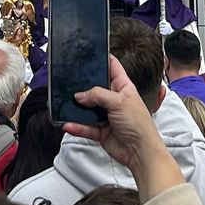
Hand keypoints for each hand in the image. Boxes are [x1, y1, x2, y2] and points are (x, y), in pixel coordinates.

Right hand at [62, 54, 179, 197]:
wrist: (140, 153)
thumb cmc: (139, 125)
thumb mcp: (119, 102)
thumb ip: (98, 95)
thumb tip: (80, 95)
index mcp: (123, 88)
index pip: (113, 68)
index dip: (104, 59)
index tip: (91, 51)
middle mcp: (114, 100)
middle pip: (95, 88)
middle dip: (83, 86)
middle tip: (70, 81)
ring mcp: (107, 116)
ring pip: (87, 109)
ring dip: (77, 109)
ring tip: (64, 105)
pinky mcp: (101, 131)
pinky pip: (85, 127)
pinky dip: (76, 126)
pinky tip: (68, 124)